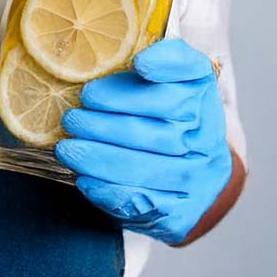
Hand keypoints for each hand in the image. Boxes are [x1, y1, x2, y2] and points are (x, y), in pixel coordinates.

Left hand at [54, 39, 231, 243]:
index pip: (186, 86)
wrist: (186, 177)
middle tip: (72, 119)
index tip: (121, 74)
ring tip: (67, 148)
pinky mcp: (181, 214)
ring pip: (147, 169)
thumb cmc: (162, 119)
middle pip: (160, 133)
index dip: (151, 81)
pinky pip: (142, 203)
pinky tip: (84, 179)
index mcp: (204, 101)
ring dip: (100, 159)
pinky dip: (107, 190)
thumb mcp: (167, 82)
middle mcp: (209, 142)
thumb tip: (142, 61)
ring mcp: (198, 182)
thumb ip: (161, 62)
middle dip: (107, 125)